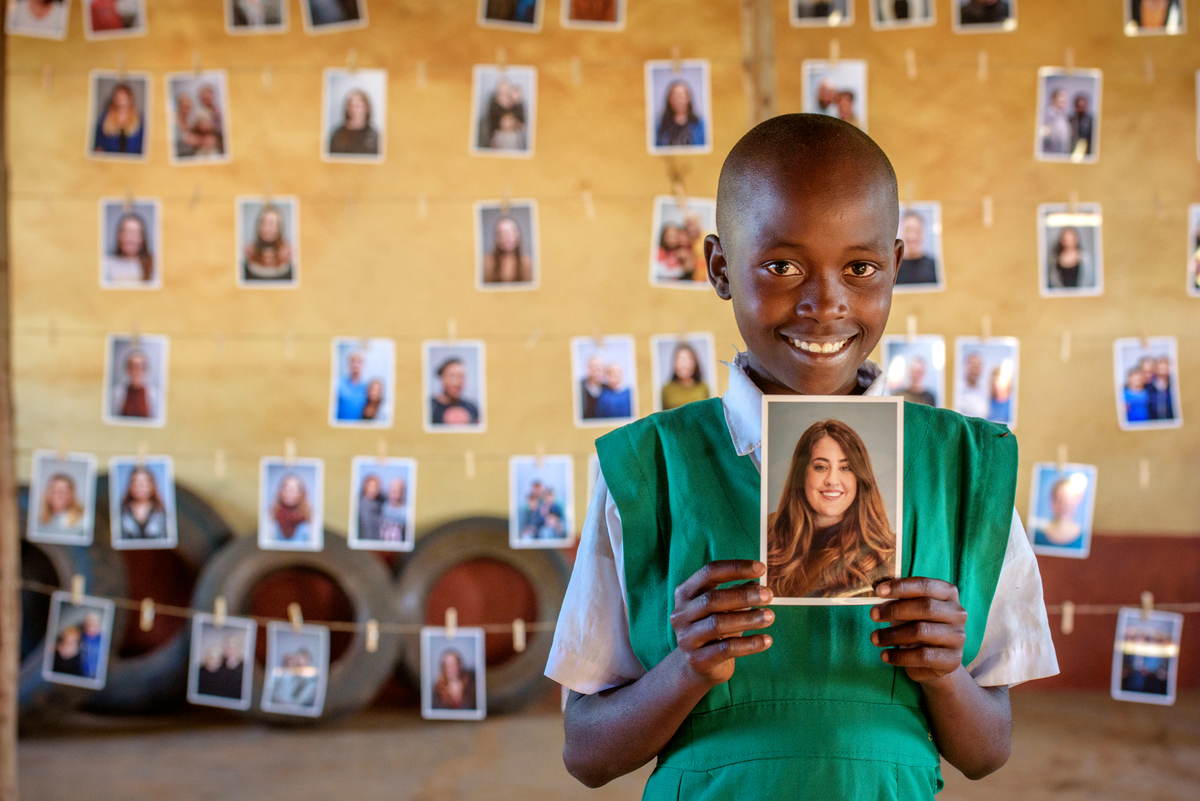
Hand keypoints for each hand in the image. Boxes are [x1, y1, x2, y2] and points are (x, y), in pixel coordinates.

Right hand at [669, 560, 774, 686]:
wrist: (698, 666)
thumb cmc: (715, 629)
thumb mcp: (725, 608)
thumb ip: (737, 593)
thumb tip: (758, 582)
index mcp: (685, 593)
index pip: (709, 572)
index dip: (735, 568)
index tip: (761, 568)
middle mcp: (681, 614)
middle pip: (713, 599)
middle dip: (744, 596)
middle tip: (769, 595)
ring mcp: (686, 638)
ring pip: (718, 624)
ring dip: (748, 619)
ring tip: (770, 616)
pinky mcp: (697, 660)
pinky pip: (726, 649)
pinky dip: (749, 644)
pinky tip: (767, 640)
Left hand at [869, 577, 966, 684]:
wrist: (935, 663)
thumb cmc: (918, 626)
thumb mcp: (909, 610)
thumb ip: (898, 598)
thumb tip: (878, 588)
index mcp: (948, 594)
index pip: (925, 585)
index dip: (901, 587)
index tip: (878, 591)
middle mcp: (957, 613)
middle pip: (925, 606)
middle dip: (894, 610)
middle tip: (873, 615)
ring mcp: (958, 637)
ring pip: (921, 631)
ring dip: (892, 634)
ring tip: (874, 638)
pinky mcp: (952, 659)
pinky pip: (922, 656)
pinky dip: (899, 656)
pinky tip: (885, 655)